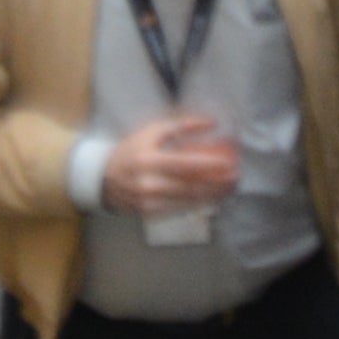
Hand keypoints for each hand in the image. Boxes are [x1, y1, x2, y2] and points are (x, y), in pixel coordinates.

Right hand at [109, 112, 242, 211]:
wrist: (103, 178)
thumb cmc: (132, 150)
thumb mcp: (152, 131)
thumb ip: (181, 125)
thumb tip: (213, 123)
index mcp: (148, 161)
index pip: (185, 164)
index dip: (210, 164)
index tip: (229, 162)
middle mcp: (149, 184)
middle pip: (192, 186)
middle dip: (218, 183)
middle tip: (236, 177)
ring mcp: (150, 203)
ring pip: (189, 201)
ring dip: (214, 195)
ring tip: (230, 187)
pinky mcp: (151, 215)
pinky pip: (181, 209)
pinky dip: (200, 203)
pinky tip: (213, 197)